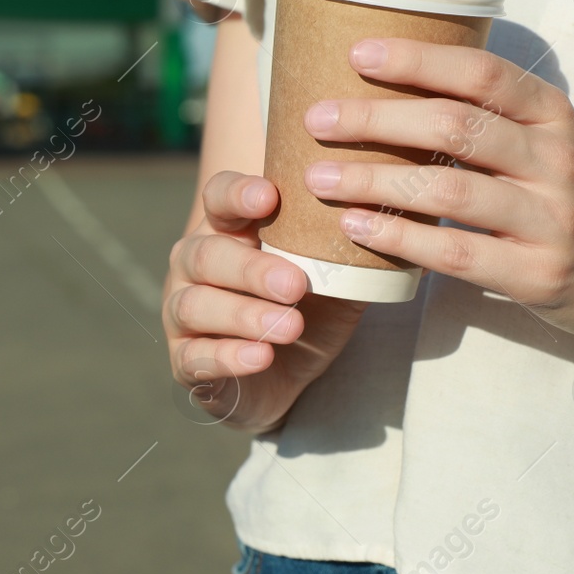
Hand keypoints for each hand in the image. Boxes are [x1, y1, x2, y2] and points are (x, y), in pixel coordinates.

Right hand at [165, 171, 367, 432]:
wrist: (285, 378)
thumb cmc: (306, 309)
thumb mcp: (332, 274)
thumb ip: (345, 244)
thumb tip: (392, 208)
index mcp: (227, 231)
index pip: (218, 199)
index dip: (237, 195)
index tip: (269, 197)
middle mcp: (194, 266)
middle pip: (205, 255)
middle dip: (251, 269)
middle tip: (296, 284)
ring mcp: (181, 314)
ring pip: (194, 305)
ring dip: (243, 315)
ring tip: (288, 327)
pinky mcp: (185, 361)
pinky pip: (193, 358)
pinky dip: (226, 357)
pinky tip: (259, 357)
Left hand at [303, 37, 573, 340]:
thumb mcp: (547, 140)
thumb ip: (487, 116)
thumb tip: (383, 87)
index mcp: (552, 114)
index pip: (481, 72)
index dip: (417, 59)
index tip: (356, 53)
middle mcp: (555, 159)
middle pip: (455, 126)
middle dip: (376, 118)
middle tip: (316, 118)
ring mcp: (551, 219)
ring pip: (450, 191)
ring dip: (375, 180)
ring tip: (320, 176)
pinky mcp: (539, 274)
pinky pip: (457, 254)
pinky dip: (400, 238)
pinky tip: (355, 228)